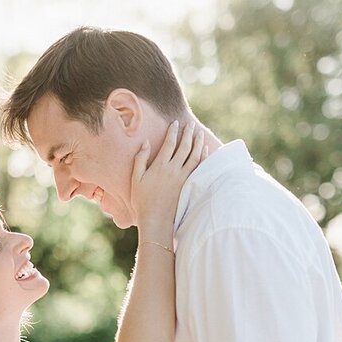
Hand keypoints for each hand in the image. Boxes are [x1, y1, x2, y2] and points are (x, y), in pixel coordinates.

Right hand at [129, 120, 205, 240]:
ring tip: (200, 133)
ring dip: (198, 143)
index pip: (169, 143)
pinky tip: (205, 151)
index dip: (173, 131)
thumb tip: (146, 143)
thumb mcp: (136, 178)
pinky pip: (198, 168)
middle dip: (188, 133)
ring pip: (194, 156)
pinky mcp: (188, 185)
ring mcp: (183, 178)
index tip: (176, 122)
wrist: (155, 219)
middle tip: (191, 124)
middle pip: (184, 147)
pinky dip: (203, 157)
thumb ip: (140, 159)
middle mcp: (173, 170)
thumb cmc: (142, 200)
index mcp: (160, 166)